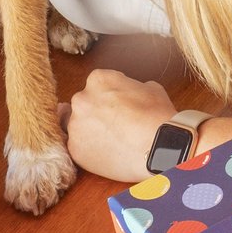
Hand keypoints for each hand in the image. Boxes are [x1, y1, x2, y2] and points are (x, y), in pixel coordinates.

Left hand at [64, 69, 181, 181]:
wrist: (157, 148)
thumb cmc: (157, 117)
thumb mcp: (151, 88)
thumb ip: (131, 87)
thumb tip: (131, 94)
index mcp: (98, 80)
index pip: (98, 83)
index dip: (111, 94)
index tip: (120, 104)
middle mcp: (81, 100)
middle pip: (85, 104)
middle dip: (97, 112)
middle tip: (116, 123)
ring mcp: (75, 125)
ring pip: (80, 126)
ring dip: (92, 131)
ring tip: (114, 141)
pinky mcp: (74, 149)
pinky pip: (79, 147)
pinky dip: (90, 150)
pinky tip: (108, 152)